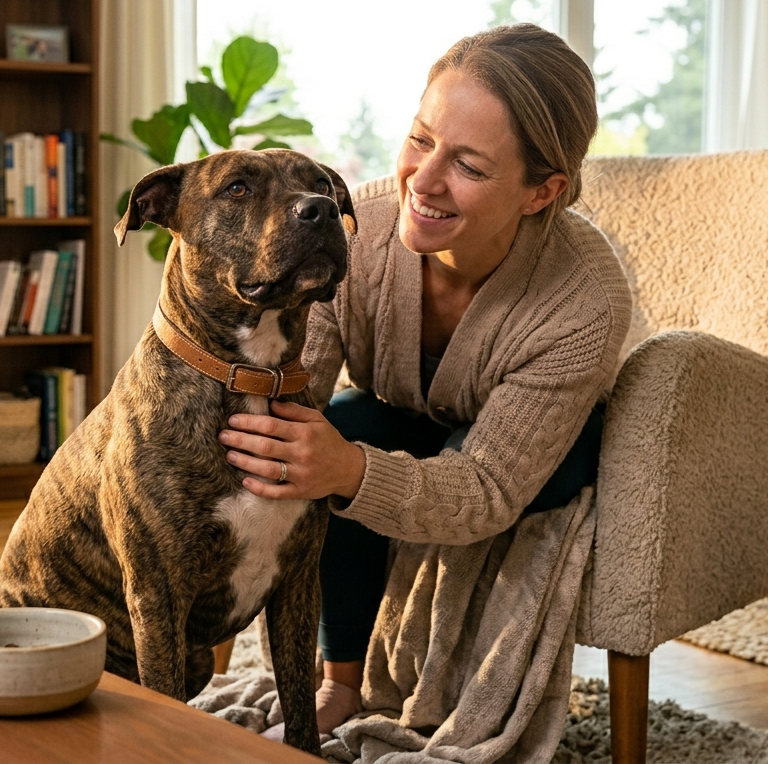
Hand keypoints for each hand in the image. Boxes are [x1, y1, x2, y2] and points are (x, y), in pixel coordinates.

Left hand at [218, 400, 365, 500]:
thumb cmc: (329, 440)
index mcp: (305, 433)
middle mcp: (302, 454)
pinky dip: (259, 489)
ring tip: (229, 455)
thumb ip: (294, 411)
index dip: (249, 422)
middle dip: (240, 440)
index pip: (271, 426)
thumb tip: (271, 403)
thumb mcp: (317, 420)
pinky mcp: (300, 492)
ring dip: (245, 462)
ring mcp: (301, 475)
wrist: (349, 469)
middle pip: (265, 447)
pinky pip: (277, 493)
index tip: (233, 420)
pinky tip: (245, 481)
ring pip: (267, 469)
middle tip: (223, 436)